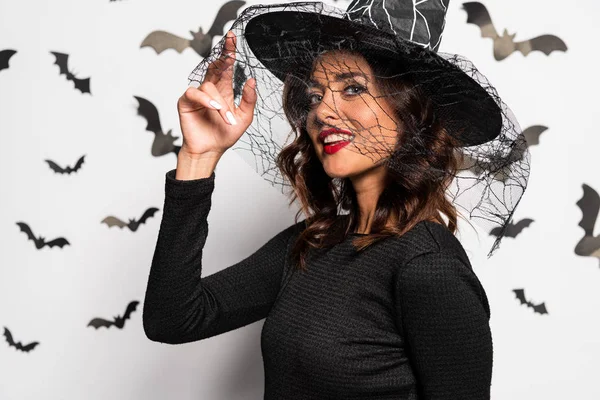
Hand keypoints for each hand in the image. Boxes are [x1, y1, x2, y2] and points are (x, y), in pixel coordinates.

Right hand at [177, 31, 256, 158]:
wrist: (210, 151)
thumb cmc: (225, 135)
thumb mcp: (244, 118)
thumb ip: (249, 99)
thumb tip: (251, 80)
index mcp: (225, 90)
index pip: (227, 67)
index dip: (229, 52)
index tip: (233, 37)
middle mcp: (211, 89)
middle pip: (215, 65)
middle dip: (223, 53)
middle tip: (229, 42)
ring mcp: (198, 95)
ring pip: (209, 86)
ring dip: (220, 103)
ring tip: (226, 117)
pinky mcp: (186, 102)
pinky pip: (195, 93)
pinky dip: (206, 100)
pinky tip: (214, 108)